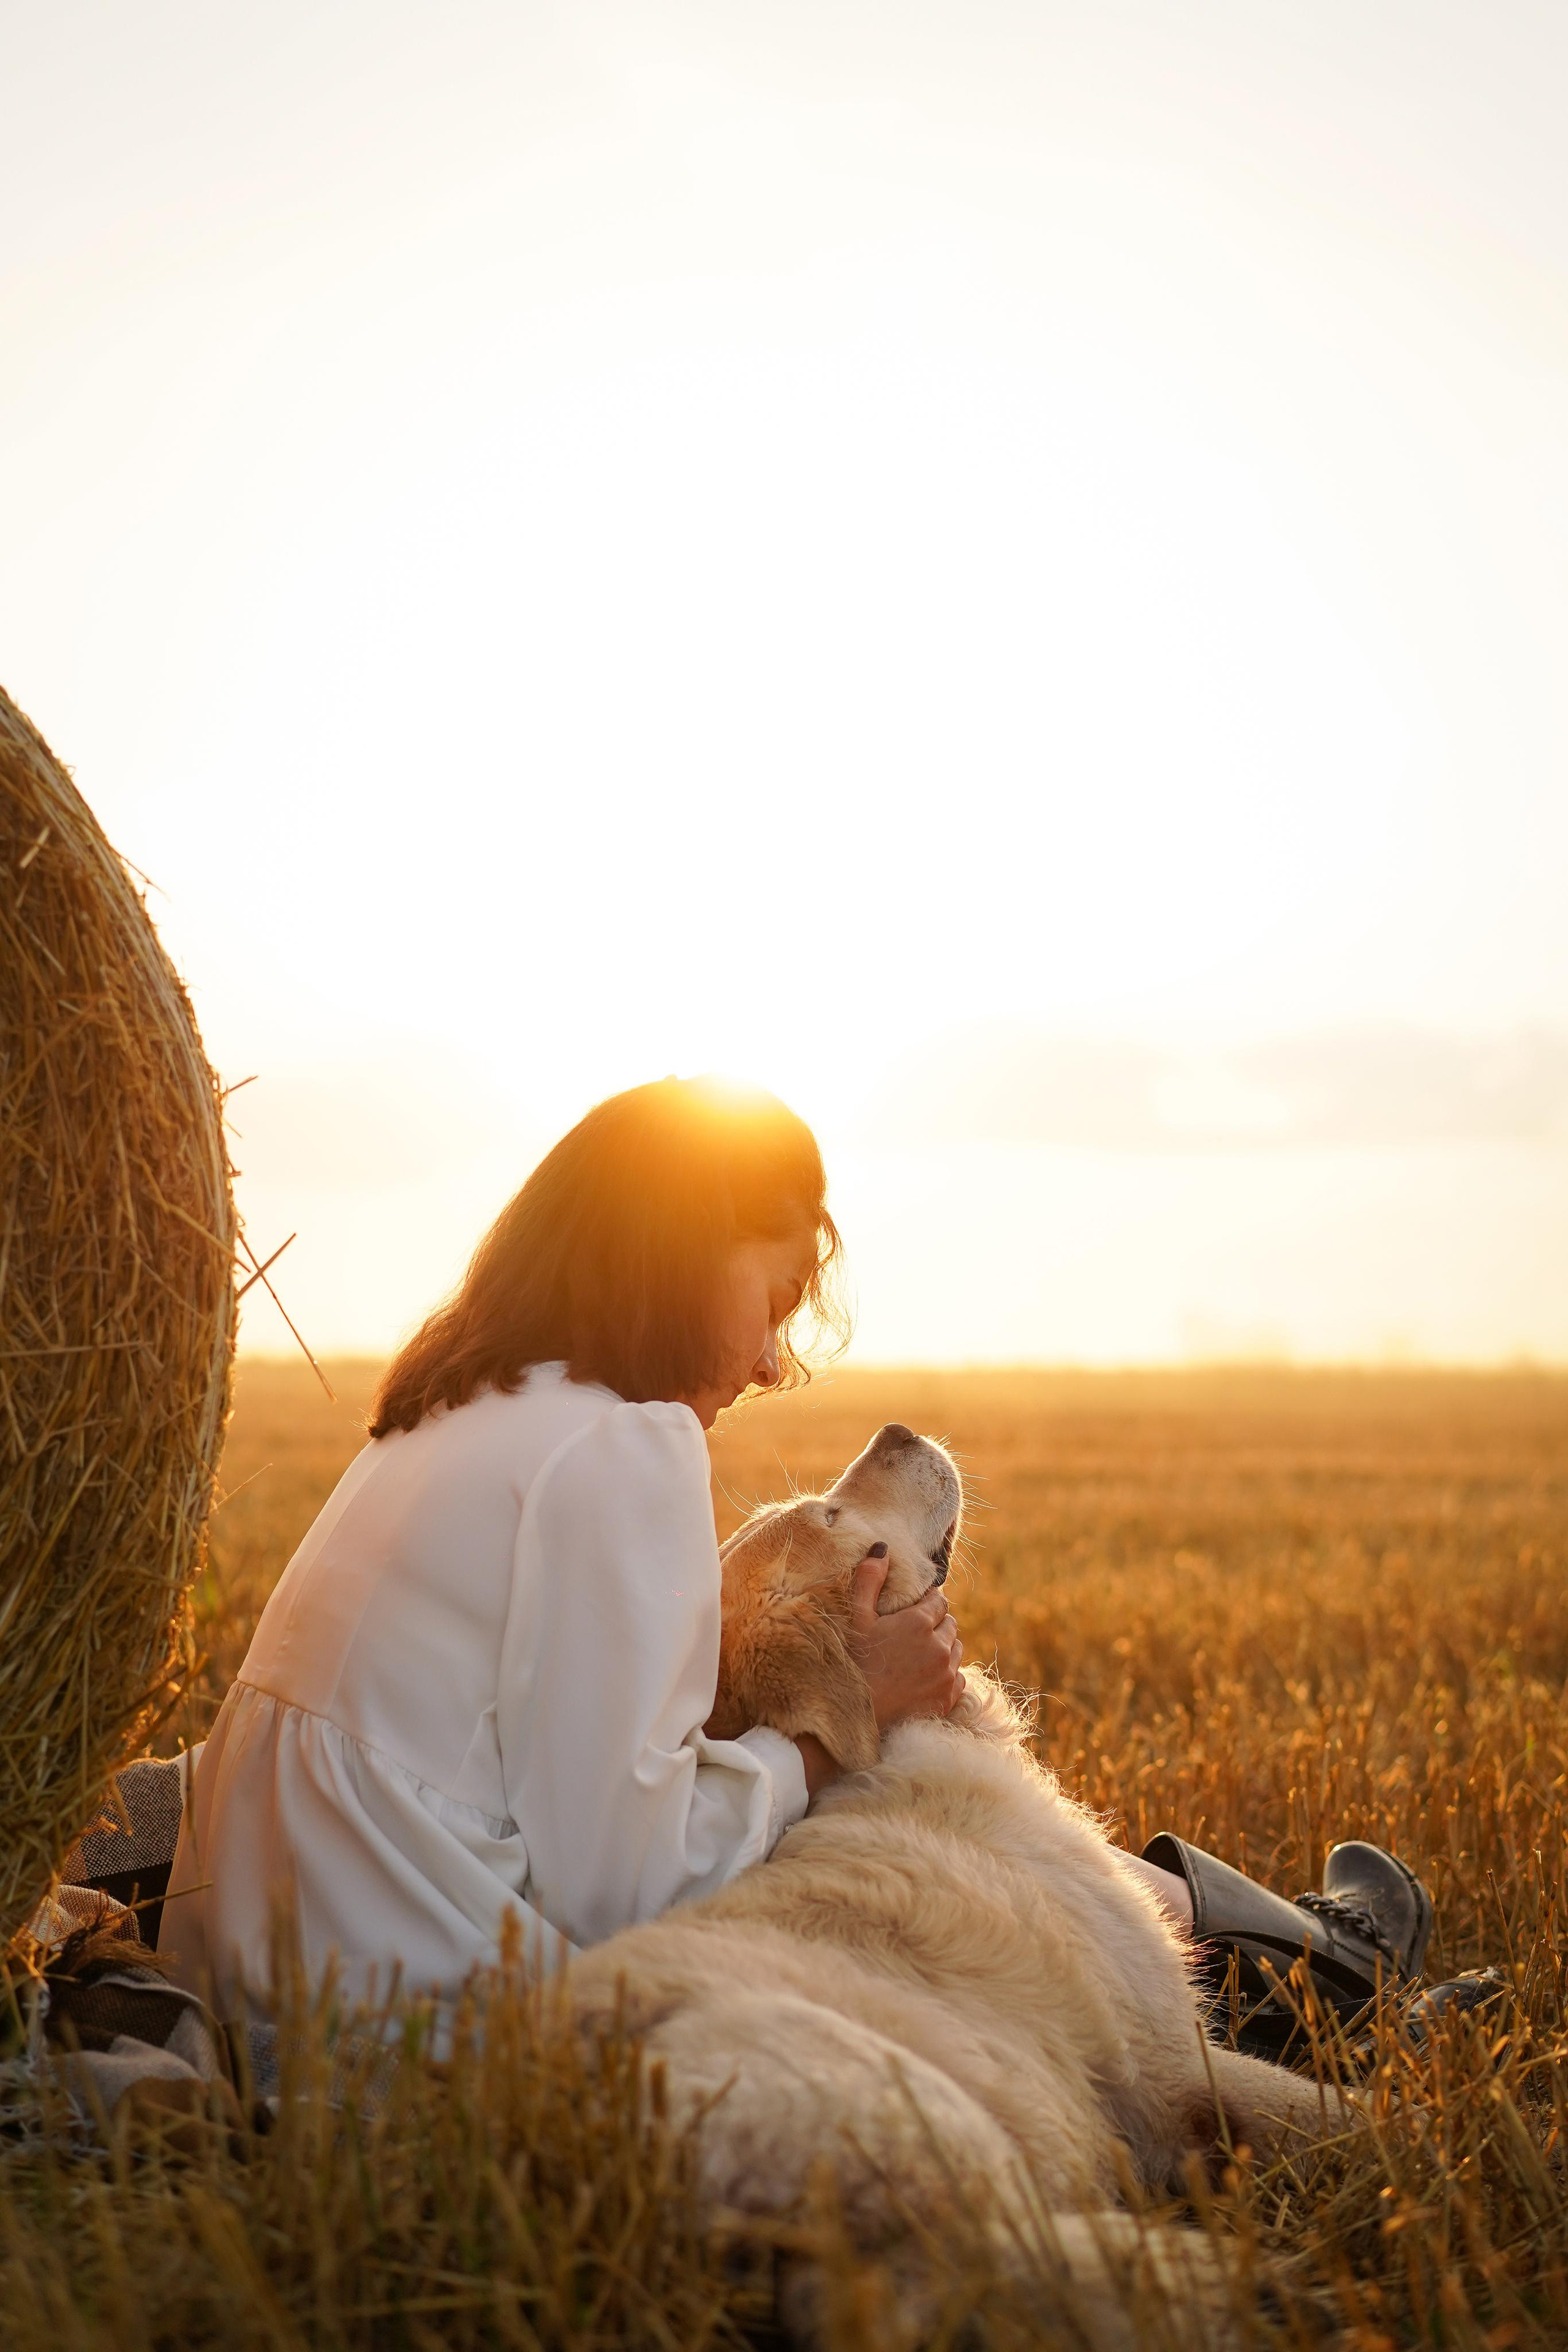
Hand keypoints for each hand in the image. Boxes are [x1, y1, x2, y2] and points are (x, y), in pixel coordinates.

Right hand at [847, 1552, 963, 1730]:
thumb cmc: (851, 1664)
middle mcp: (939, 1646)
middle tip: (914, 1631)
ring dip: (944, 1646)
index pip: (938, 1601)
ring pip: (956, 1648)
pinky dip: (948, 1672)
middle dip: (935, 1622)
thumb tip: (882, 1547)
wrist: (855, 1719)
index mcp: (918, 1622)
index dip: (926, 1602)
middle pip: (949, 1623)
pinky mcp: (948, 1698)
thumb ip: (869, 1579)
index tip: (913, 1608)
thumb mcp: (855, 1618)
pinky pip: (959, 1676)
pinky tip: (928, 1676)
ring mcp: (946, 1674)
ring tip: (921, 1652)